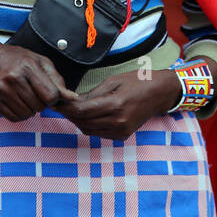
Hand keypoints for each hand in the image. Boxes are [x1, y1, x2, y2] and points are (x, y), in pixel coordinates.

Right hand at [0, 35, 79, 122]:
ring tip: (24, 95)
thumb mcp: (39, 62)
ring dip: (29, 109)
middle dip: (40, 103)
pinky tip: (16, 101)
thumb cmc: (16, 59)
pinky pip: (14, 118)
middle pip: (39, 107)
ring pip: (27, 114)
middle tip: (33, 92)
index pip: (51, 96)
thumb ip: (57, 80)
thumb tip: (72, 98)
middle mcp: (13, 78)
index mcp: (28, 66)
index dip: (53, 98)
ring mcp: (1, 90)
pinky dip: (18, 113)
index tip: (49, 93)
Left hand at [56, 70, 180, 140]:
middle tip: (59, 106)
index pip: (83, 110)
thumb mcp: (113, 81)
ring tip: (70, 111)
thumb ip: (93, 94)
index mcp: (116, 104)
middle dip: (69, 115)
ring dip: (77, 121)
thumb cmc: (138, 82)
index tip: (56, 103)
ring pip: (89, 130)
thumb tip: (73, 101)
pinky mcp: (123, 136)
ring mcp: (121, 131)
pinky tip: (85, 117)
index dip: (67, 108)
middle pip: (83, 122)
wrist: (160, 93)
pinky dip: (89, 126)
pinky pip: (99, 134)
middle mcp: (118, 121)